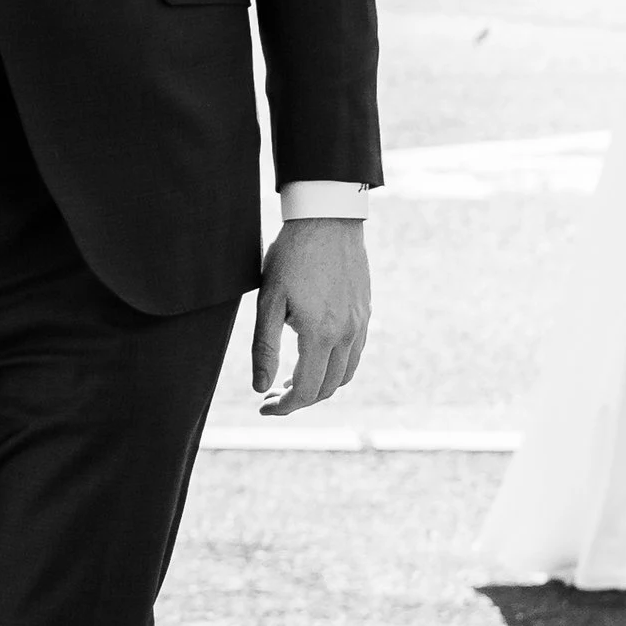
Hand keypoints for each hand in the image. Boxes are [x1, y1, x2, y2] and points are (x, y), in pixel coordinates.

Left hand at [250, 219, 370, 417]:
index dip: (284, 406)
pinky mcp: (366, 313)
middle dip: (299, 400)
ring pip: (346, 375)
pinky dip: (336, 368)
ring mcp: (361, 324)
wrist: (327, 219)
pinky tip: (313, 358)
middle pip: (327, 388)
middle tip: (272, 395)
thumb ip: (264, 347)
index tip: (263, 406)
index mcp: (321, 333)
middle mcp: (348, 334)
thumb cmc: (291, 256)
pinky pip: (355, 354)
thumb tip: (260, 387)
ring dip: (319, 387)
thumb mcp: (268, 301)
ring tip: (290, 381)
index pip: (306, 390)